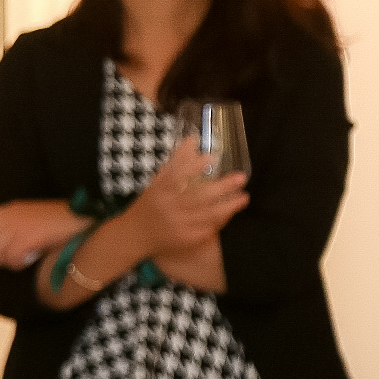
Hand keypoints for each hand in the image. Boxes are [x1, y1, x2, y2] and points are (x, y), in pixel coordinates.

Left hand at [0, 200, 85, 268]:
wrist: (84, 220)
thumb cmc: (63, 221)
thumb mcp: (32, 216)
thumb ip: (13, 223)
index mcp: (11, 209)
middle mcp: (9, 216)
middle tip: (3, 262)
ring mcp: (16, 227)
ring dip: (5, 262)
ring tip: (19, 262)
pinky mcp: (24, 240)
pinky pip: (10, 259)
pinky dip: (17, 264)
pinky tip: (28, 262)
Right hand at [124, 142, 248, 255]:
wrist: (134, 236)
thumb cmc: (148, 205)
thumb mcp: (157, 183)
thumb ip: (176, 163)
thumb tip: (193, 139)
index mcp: (159, 191)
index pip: (176, 175)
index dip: (194, 166)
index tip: (212, 157)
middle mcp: (169, 207)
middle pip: (199, 196)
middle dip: (223, 187)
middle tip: (241, 178)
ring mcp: (178, 225)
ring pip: (209, 214)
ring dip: (229, 205)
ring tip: (244, 197)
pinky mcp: (187, 239)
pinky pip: (209, 228)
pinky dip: (222, 219)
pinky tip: (230, 211)